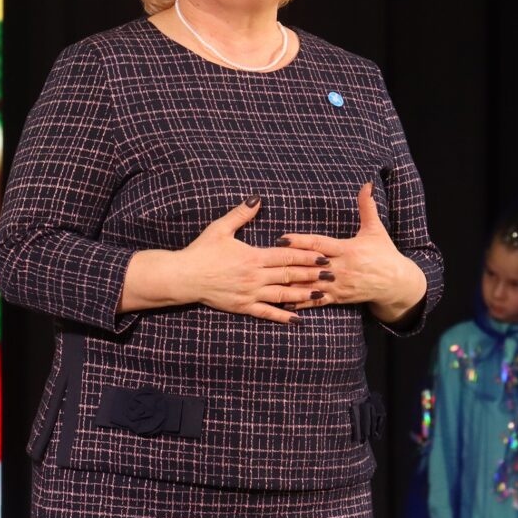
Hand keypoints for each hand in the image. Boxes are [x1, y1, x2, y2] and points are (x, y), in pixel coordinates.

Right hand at [176, 195, 332, 323]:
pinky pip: (267, 313)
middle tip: (333, 275)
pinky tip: (298, 318)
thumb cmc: (201, 251)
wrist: (184, 277)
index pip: (287, 256)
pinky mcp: (243, 307)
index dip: (308, 256)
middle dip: (313, 275)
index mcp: (253, 256)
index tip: (325, 256)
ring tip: (322, 295)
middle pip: (290, 275)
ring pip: (283, 295)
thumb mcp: (220, 228)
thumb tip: (257, 198)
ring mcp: (250, 293)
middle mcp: (255, 276)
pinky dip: (284, 316)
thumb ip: (241, 214)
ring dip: (304, 295)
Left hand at [281, 182, 426, 320]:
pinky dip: (302, 302)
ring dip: (292, 284)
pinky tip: (285, 303)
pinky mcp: (340, 297)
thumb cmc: (385, 253)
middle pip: (311, 265)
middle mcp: (342, 268)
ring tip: (271, 282)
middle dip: (290, 263)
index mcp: (348, 250)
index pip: (320, 244)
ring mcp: (340, 284)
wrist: (397, 283)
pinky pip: (318, 301)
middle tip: (268, 260)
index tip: (283, 238)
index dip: (300, 241)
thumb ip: (367, 207)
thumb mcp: (376, 229)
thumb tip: (367, 184)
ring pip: (312, 284)